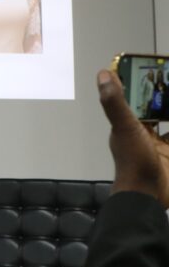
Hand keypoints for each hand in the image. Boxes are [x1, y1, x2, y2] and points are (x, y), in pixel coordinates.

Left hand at [97, 69, 168, 207]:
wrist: (148, 196)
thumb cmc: (133, 162)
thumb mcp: (125, 128)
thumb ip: (115, 103)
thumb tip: (103, 74)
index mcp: (129, 125)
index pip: (135, 99)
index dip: (142, 85)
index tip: (152, 69)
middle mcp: (143, 134)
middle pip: (155, 110)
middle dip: (163, 97)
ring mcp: (160, 146)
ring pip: (166, 124)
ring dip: (168, 110)